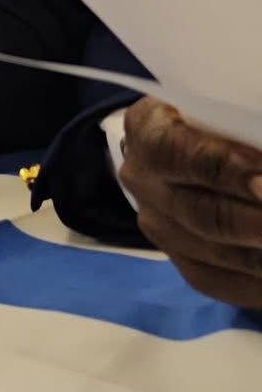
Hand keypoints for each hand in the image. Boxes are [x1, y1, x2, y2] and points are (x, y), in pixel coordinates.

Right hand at [119, 97, 261, 309]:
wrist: (197, 147)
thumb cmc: (227, 118)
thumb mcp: (233, 108)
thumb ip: (250, 122)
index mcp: (148, 128)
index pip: (175, 152)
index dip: (222, 167)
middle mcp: (142, 179)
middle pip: (199, 211)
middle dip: (256, 222)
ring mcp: (156, 222)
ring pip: (210, 250)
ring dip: (260, 254)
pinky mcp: (177, 257)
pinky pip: (215, 280)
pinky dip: (256, 283)